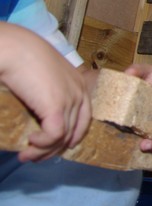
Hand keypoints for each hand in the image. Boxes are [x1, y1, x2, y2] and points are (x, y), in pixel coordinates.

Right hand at [0, 23, 91, 161]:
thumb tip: (37, 109)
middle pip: (74, 131)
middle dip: (55, 149)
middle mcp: (79, 93)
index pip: (83, 118)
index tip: (54, 145)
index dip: (70, 136)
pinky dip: (42, 144)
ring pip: (63, 137)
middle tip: (35, 156)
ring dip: (43, 151)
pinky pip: (55, 136)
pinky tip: (29, 142)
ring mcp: (71, 100)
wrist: (14, 49)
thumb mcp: (42, 76)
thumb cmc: (22, 57)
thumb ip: (46, 91)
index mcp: (78, 84)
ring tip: (26, 156)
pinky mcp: (57, 107)